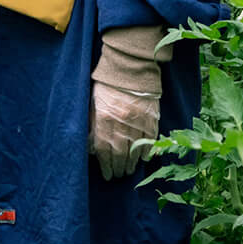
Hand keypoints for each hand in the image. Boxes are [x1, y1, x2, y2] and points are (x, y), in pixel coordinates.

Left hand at [89, 26, 168, 179]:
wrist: (130, 68)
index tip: (107, 175)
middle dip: (118, 168)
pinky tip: (144, 160)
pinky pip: (150, 141)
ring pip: (135, 151)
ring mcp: (138, 122)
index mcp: (104, 119)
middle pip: (120, 155)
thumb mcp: (93, 102)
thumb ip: (92, 125)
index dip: (106, 166)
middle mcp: (121, 124)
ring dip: (132, 164)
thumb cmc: (108, 84)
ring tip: (129, 170)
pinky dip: (147, 152)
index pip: (104, 151)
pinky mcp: (151, 119)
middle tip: (118, 175)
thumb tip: (91, 146)